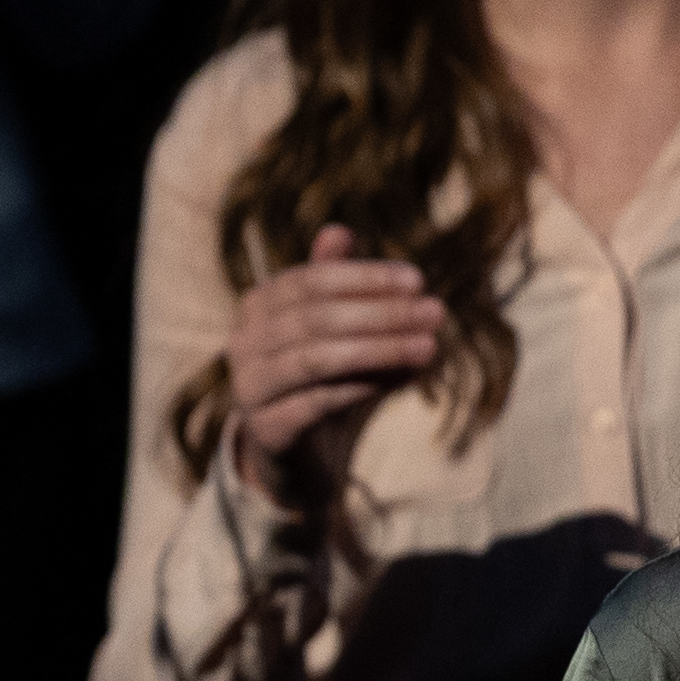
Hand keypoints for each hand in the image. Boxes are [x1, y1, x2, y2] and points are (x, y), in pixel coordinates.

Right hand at [223, 224, 451, 512]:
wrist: (290, 450)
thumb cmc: (317, 374)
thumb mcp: (329, 326)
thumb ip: (336, 284)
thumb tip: (339, 230)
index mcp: (257, 305)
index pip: (312, 280)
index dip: (365, 278)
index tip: (418, 281)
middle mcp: (243, 343)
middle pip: (316, 319)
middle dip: (381, 314)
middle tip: (436, 313)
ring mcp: (250, 388)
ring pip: (316, 360)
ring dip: (380, 350)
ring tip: (429, 347)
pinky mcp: (266, 430)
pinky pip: (317, 403)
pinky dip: (362, 388)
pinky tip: (401, 379)